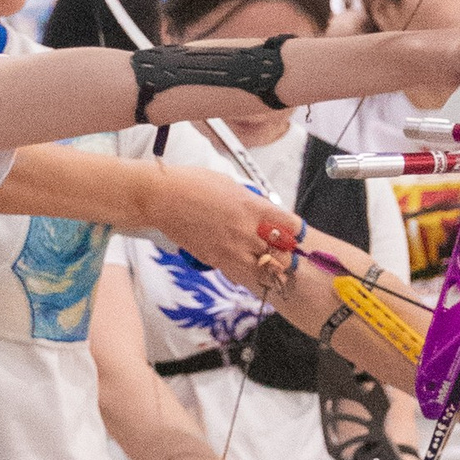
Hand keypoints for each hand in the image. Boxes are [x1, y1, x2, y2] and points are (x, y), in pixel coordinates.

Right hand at [147, 169, 283, 290]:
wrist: (163, 198)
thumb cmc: (193, 184)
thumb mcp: (231, 185)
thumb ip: (252, 203)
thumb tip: (264, 213)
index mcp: (254, 207)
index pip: (292, 226)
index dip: (296, 231)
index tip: (294, 232)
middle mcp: (247, 230)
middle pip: (283, 253)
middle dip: (287, 253)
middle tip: (284, 251)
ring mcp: (231, 248)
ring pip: (265, 270)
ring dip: (269, 267)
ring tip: (266, 262)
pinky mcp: (216, 260)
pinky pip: (241, 275)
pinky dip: (248, 273)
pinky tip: (245, 265)